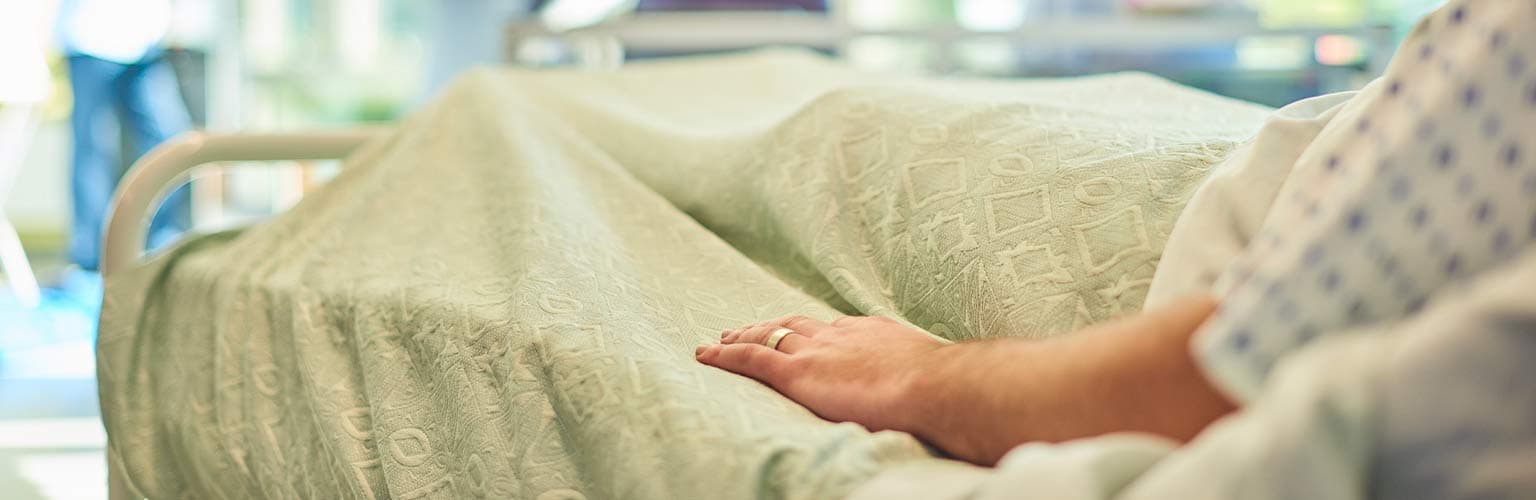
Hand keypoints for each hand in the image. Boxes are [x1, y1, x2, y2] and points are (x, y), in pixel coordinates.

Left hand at [695, 297, 1233, 465]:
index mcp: (879, 334)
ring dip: (740, 338)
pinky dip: (726, 355)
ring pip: (766, 336)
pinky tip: (706, 354)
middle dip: (769, 325)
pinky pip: (751, 359)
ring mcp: (820, 349)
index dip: (814, 329)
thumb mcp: (948, 378)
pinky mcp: (799, 371)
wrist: (948, 388)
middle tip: (745, 327)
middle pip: (795, 323)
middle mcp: (845, 332)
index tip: (802, 331)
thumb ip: (947, 382)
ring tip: (718, 342)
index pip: (836, 328)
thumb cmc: (959, 390)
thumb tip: (979, 395)